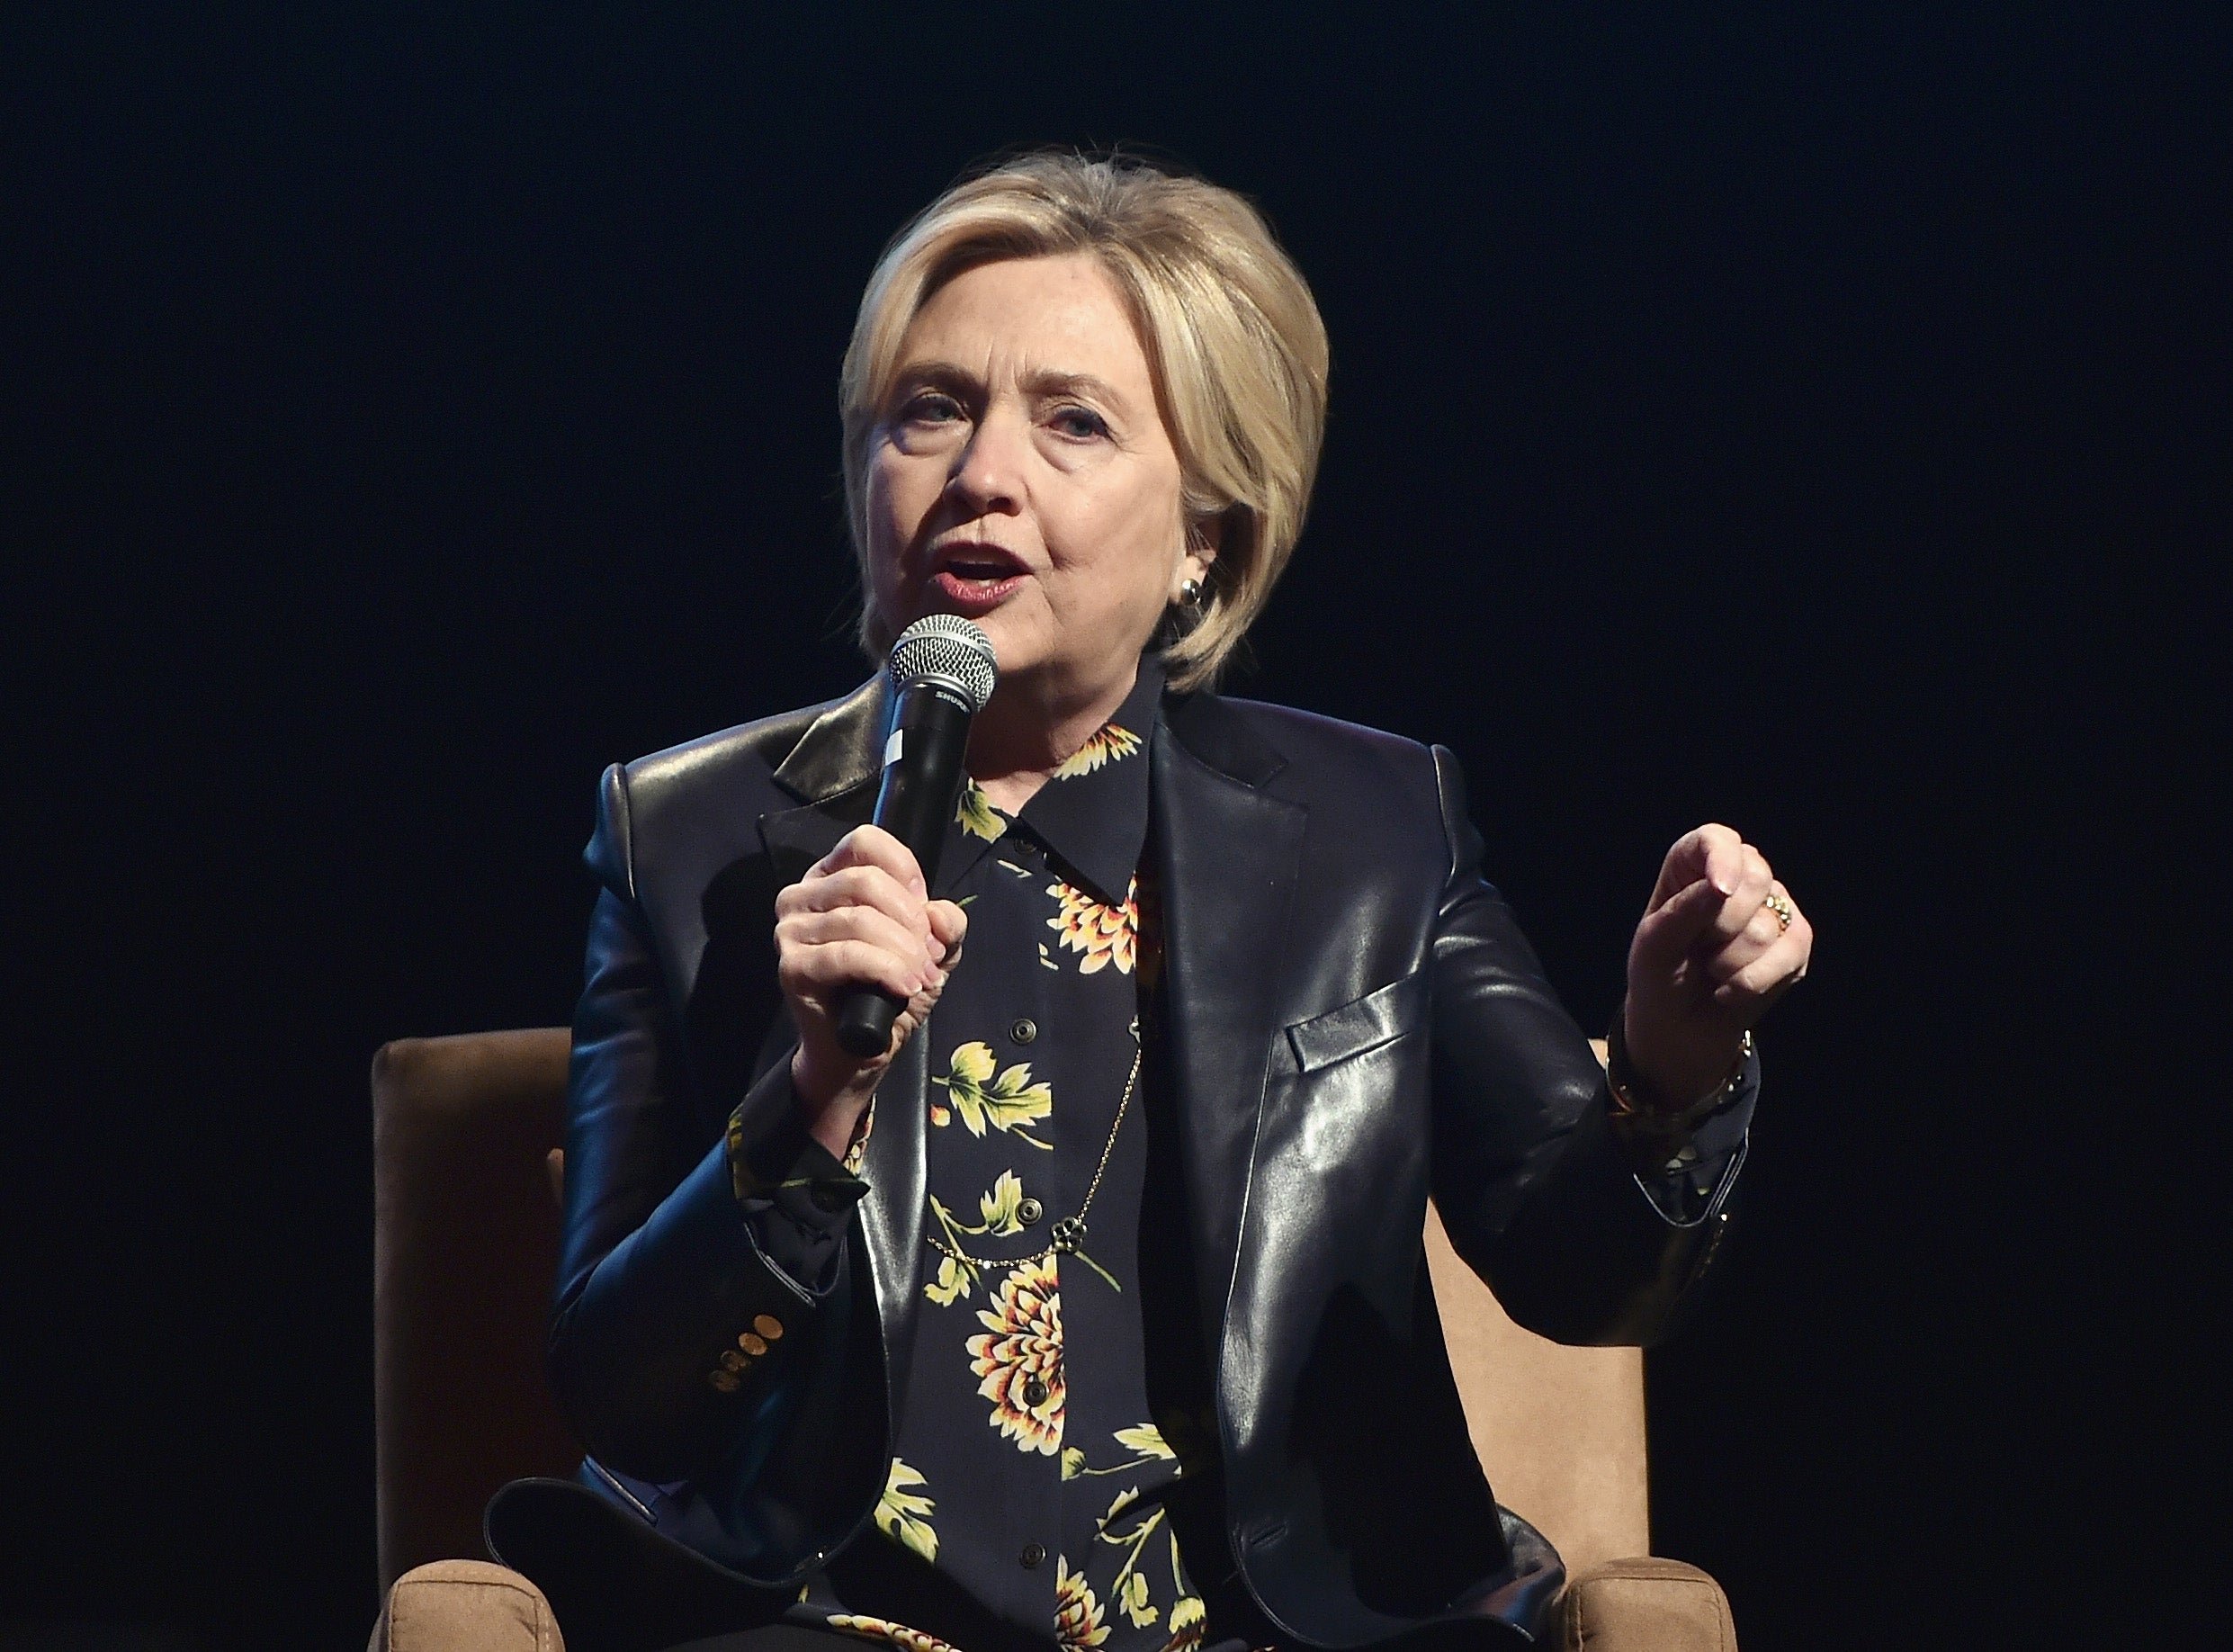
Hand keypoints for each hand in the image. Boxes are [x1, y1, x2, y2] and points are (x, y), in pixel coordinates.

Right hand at [774, 825, 967, 1156]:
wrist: (858, 1052)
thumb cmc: (888, 991)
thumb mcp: (931, 950)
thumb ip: (945, 925)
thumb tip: (938, 913)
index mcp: (832, 877)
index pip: (865, 841)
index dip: (905, 870)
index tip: (923, 909)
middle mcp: (802, 895)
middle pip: (866, 881)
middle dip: (911, 921)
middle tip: (929, 955)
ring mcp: (791, 930)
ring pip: (860, 919)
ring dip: (904, 952)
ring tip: (921, 978)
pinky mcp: (792, 967)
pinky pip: (847, 955)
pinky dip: (886, 969)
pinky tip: (906, 986)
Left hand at [1623, 823, 1812, 1106]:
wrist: (1679, 1031)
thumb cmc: (1659, 979)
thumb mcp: (1654, 948)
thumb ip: (1682, 912)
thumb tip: (1722, 886)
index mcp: (1694, 867)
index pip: (1716, 840)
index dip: (1722, 859)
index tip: (1720, 889)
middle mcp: (1738, 879)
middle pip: (1755, 876)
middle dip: (1723, 925)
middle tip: (1699, 950)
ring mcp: (1772, 908)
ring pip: (1769, 923)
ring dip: (1732, 962)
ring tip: (1711, 972)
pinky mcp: (1796, 942)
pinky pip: (1791, 951)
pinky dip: (1754, 980)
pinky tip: (1730, 990)